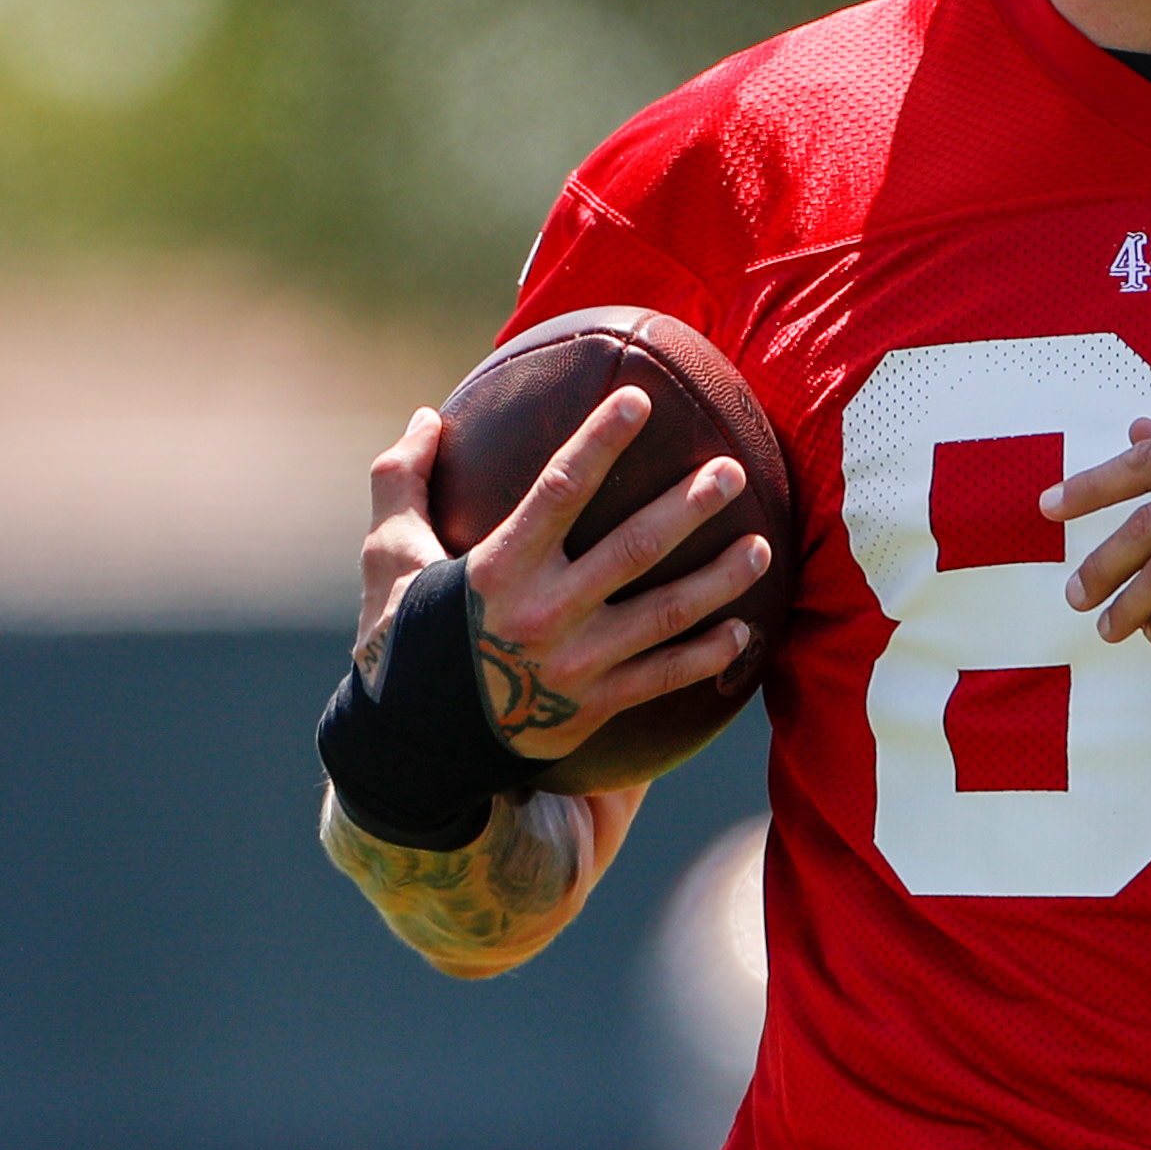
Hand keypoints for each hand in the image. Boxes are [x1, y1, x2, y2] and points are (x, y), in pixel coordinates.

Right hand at [359, 390, 772, 762]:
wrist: (410, 750)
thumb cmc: (402, 638)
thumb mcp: (389, 556)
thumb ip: (403, 481)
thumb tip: (429, 415)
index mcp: (498, 568)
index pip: (559, 491)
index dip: (600, 442)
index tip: (639, 400)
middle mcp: (543, 613)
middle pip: (632, 550)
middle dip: (687, 507)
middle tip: (730, 470)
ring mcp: (575, 664)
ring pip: (664, 615)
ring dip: (718, 580)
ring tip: (761, 546)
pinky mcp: (594, 707)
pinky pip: (662, 678)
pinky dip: (706, 656)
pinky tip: (743, 632)